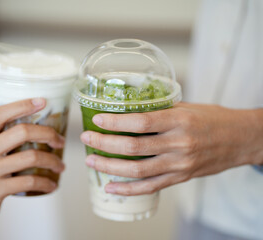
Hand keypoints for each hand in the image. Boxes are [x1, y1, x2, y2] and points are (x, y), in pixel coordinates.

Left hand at [80, 103, 262, 195]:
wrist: (240, 139)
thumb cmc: (212, 119)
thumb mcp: (187, 107)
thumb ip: (159, 111)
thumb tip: (127, 112)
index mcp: (179, 120)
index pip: (140, 122)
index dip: (115, 122)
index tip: (96, 119)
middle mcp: (179, 144)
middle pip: (133, 147)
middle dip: (104, 143)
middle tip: (86, 139)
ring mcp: (180, 164)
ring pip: (137, 170)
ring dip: (110, 167)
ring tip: (91, 161)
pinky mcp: (180, 178)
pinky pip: (150, 187)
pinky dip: (128, 189)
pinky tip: (111, 187)